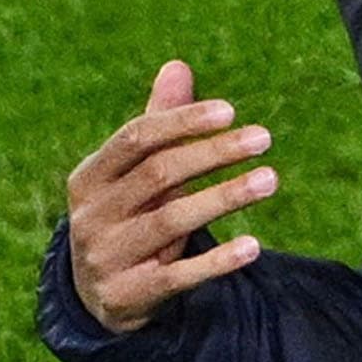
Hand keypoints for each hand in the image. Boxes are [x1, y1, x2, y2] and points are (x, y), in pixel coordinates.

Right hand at [64, 60, 272, 332]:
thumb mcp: (134, 174)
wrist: (96, 295)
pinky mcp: (128, 295)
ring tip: (271, 179)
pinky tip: (253, 247)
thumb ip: (159, 124)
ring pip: (171, 221)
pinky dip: (216, 261)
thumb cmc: (126, 214)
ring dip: (225, 197)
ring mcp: (107, 257)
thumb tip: (178, 66)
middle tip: (263, 138)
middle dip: (213, 154)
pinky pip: (178, 276)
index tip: (231, 110)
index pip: (135, 138)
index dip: (182, 122)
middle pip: (158, 175)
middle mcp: (92, 215)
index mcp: (90, 177)